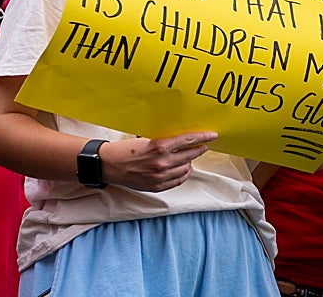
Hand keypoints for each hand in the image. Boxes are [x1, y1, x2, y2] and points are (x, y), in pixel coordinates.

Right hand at [99, 131, 217, 191]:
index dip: (201, 137)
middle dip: (199, 150)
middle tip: (204, 146)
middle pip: (189, 156)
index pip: (186, 141)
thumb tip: (179, 140)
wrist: (110, 165)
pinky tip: (183, 169)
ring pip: (185, 169)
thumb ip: (162, 142)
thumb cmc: (125, 149)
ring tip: (190, 158)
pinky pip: (177, 181)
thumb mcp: (144, 140)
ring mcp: (160, 177)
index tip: (212, 136)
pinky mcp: (157, 187)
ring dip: (189, 162)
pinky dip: (183, 174)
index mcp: (159, 147)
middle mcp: (162, 163)